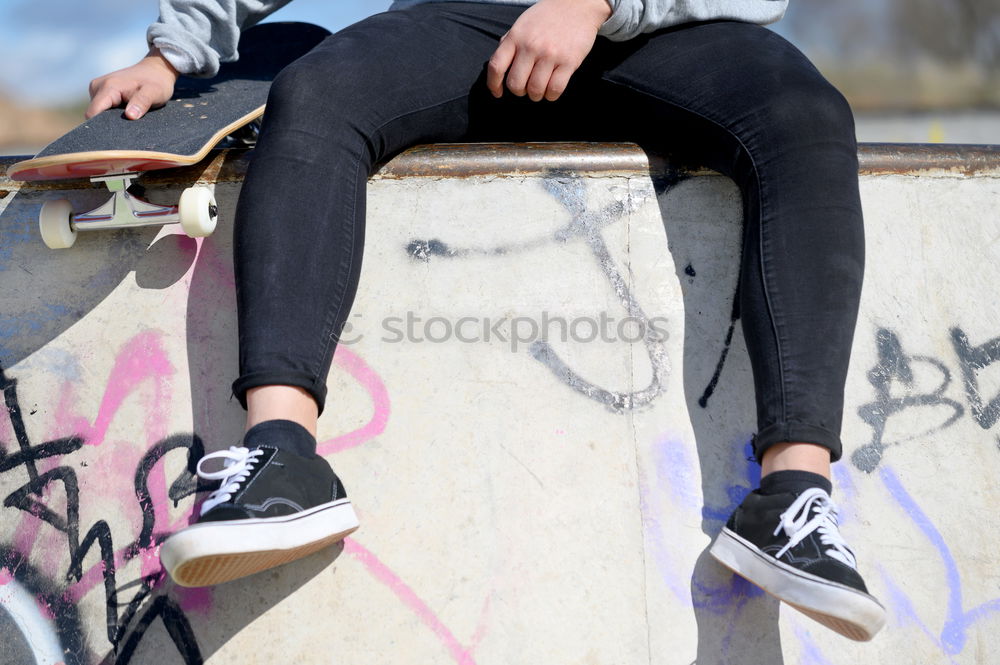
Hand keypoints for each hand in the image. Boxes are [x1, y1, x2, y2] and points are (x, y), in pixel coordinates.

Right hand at [86, 48, 179, 119]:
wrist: (155, 70)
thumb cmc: (156, 81)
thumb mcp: (154, 92)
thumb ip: (141, 102)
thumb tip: (129, 116)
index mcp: (108, 87)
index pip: (93, 113)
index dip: (100, 127)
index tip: (113, 135)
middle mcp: (97, 87)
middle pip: (94, 114)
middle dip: (107, 124)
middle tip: (128, 127)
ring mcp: (97, 89)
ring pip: (98, 112)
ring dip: (111, 119)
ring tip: (130, 116)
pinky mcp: (101, 92)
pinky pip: (102, 108)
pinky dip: (112, 114)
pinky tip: (126, 113)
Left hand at [487, 0, 610, 101]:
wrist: (577, 5)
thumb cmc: (549, 16)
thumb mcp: (522, 24)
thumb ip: (510, 43)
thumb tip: (499, 65)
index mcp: (516, 37)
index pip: (496, 66)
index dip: (493, 84)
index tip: (497, 92)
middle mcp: (531, 46)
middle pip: (515, 84)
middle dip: (519, 92)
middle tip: (525, 89)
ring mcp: (550, 55)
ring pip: (535, 90)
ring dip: (536, 95)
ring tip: (540, 90)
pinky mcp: (568, 62)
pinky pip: (555, 89)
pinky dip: (551, 95)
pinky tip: (552, 89)